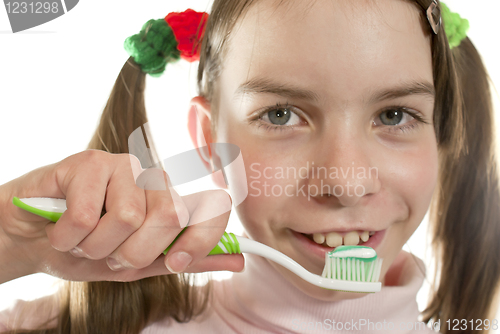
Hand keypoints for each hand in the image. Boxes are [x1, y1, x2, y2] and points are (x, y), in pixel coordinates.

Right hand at [0, 149, 243, 283]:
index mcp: (170, 201)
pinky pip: (87, 214)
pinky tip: (62, 227)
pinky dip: (68, 236)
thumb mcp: (139, 264)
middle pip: (168, 217)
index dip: (201, 241)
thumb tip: (237, 257)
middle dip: (131, 253)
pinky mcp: (89, 161)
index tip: (174, 262)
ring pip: (127, 218)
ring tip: (83, 238)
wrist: (32, 238)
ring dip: (95, 246)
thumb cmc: (87, 247)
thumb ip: (185, 259)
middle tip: (108, 251)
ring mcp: (122, 166)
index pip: (210, 210)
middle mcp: (152, 178)